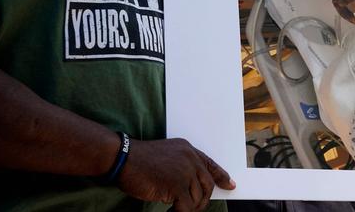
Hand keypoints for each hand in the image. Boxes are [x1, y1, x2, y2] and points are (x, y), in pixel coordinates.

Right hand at [117, 138, 235, 210]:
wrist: (124, 158)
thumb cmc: (140, 160)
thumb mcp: (167, 156)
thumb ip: (182, 165)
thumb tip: (194, 186)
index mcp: (188, 149)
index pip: (210, 164)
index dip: (221, 176)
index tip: (231, 184)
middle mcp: (189, 158)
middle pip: (207, 184)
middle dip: (203, 199)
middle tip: (195, 207)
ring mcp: (184, 171)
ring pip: (197, 198)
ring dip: (188, 207)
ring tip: (175, 207)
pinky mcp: (176, 185)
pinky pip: (187, 206)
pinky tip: (170, 210)